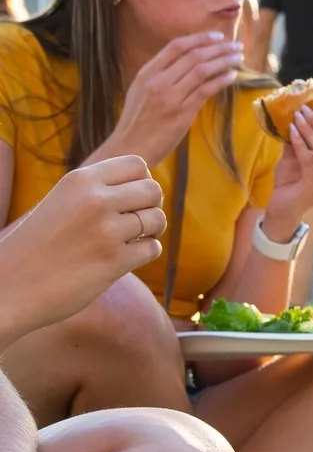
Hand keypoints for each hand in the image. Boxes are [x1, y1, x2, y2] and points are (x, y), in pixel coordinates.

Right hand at [0, 158, 165, 341]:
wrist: (8, 287)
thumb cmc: (37, 246)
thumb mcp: (62, 203)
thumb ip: (97, 191)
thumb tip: (149, 184)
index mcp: (80, 180)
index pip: (137, 165)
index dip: (141, 182)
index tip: (129, 200)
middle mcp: (95, 200)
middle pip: (154, 191)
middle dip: (150, 206)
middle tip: (133, 223)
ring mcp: (106, 231)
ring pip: (158, 219)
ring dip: (151, 231)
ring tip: (129, 241)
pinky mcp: (114, 261)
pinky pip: (153, 248)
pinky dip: (144, 253)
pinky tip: (123, 259)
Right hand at [103, 32, 243, 165]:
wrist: (129, 148)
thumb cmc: (137, 121)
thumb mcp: (140, 91)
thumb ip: (159, 75)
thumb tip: (186, 60)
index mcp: (146, 73)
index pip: (176, 47)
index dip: (200, 38)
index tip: (218, 36)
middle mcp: (157, 81)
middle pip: (194, 56)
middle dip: (219, 48)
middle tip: (236, 45)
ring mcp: (170, 97)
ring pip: (202, 70)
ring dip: (224, 61)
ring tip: (238, 57)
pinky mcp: (182, 113)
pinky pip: (206, 90)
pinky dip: (221, 80)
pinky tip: (232, 75)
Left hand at [262, 107, 312, 235]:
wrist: (282, 208)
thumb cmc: (292, 181)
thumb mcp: (299, 155)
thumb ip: (304, 138)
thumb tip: (300, 113)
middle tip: (304, 111)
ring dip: (309, 131)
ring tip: (296, 119)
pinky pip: (310, 159)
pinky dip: (300, 143)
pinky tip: (291, 132)